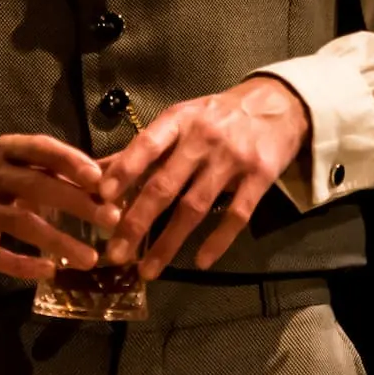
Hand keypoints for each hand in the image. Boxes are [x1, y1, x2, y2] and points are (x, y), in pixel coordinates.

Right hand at [0, 133, 122, 282]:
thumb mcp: (12, 164)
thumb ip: (52, 170)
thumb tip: (109, 176)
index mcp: (4, 150)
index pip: (40, 149)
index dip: (70, 162)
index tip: (101, 179)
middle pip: (36, 186)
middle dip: (77, 203)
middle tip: (112, 219)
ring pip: (20, 223)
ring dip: (58, 240)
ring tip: (91, 258)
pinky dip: (24, 265)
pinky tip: (49, 271)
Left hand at [93, 77, 311, 279]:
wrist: (277, 104)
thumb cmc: (218, 115)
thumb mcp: (182, 120)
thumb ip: (143, 149)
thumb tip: (96, 173)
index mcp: (180, 121)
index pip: (148, 144)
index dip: (125, 169)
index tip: (102, 197)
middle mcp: (203, 139)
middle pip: (165, 185)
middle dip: (137, 222)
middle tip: (115, 253)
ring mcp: (232, 159)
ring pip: (195, 207)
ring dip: (169, 242)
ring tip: (147, 270)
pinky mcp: (259, 178)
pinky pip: (236, 215)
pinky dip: (217, 241)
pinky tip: (200, 263)